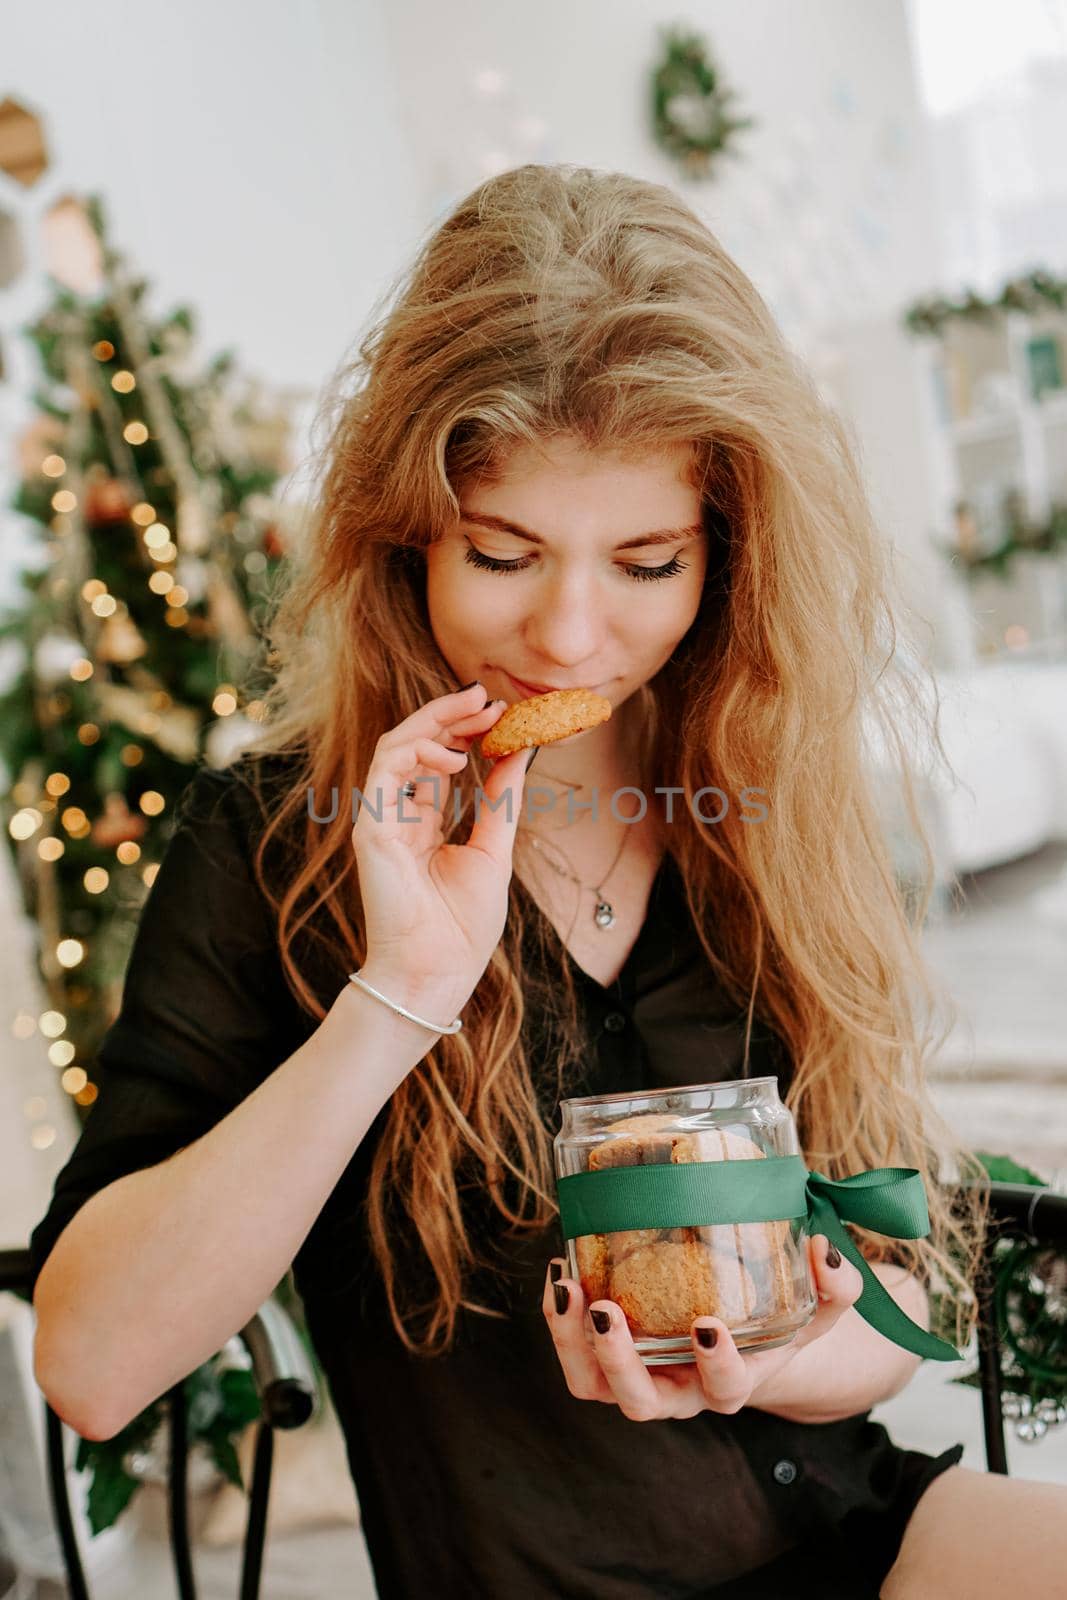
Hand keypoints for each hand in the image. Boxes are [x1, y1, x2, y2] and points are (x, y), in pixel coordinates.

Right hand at [351, 682, 533, 1010]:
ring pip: (395, 746)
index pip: (437, 761)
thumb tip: (521, 751)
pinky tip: (456, 756)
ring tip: (477, 714)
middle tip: (487, 696)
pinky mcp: (371, 829)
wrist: (437, 972)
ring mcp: (380, 820)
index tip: (500, 711)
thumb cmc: (462, 925)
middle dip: (450, 715)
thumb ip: (500, 799)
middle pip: (414, 745)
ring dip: (436, 722)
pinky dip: (419, 752)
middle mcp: (397, 816)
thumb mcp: (493, 849)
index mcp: (423, 823)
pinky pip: (385, 770)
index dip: (465, 731)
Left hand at [543, 1234, 863, 1420]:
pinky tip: (561, 1271)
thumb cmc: (776, 1321)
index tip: (708, 1324)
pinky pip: (575, 1355)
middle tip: (608, 1312)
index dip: (716, 1364)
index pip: (724, 1389)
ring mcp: (639, 1379)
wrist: (742, 1334)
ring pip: (593, 1385)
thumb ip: (834, 1287)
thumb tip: (821, 1250)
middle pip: (641, 1403)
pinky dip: (561, 1320)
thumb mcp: (816, 1307)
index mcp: (732, 1381)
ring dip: (573, 1343)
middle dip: (619, 1363)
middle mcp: (680, 1391)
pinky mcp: (607, 1360)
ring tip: (566, 1288)